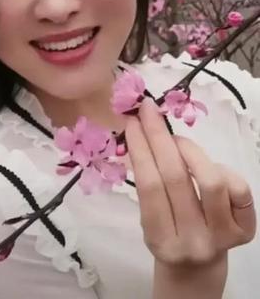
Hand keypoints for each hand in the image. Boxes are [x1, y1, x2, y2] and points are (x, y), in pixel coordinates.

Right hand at [125, 96, 255, 270]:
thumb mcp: (149, 217)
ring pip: (211, 180)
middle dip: (159, 137)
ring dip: (189, 149)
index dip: (140, 148)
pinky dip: (220, 168)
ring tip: (176, 140)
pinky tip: (205, 165)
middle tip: (148, 110)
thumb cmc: (167, 231)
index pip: (149, 186)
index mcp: (160, 239)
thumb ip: (147, 183)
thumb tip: (138, 131)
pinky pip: (238, 188)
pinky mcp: (246, 230)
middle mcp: (193, 241)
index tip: (131, 121)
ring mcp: (222, 236)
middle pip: (176, 178)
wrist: (196, 265)